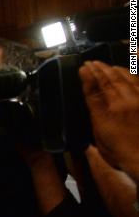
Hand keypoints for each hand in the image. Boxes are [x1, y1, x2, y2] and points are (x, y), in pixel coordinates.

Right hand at [80, 61, 138, 176]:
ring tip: (108, 66)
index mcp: (110, 110)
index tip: (83, 67)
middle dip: (100, 69)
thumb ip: (96, 113)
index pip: (96, 88)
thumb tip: (91, 100)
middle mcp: (126, 100)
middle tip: (92, 62)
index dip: (89, 76)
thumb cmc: (121, 153)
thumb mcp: (100, 136)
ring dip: (115, 70)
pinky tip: (128, 74)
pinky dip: (133, 76)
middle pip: (111, 80)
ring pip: (127, 78)